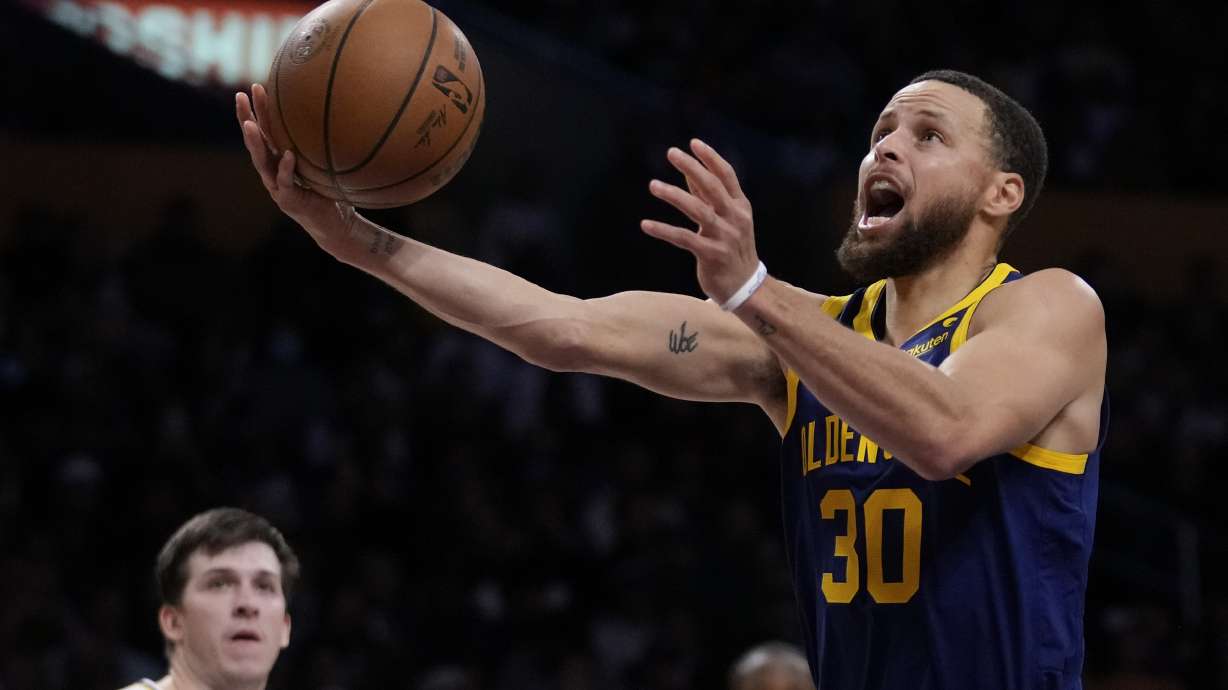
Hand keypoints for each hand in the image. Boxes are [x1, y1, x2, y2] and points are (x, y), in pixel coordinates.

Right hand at [236, 84, 358, 256]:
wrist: (336, 225)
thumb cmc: (331, 192)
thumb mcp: (324, 164)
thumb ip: (321, 145)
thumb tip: (338, 113)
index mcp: (279, 161)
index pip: (265, 132)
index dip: (258, 111)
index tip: (255, 87)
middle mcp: (273, 172)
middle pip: (255, 142)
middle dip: (246, 119)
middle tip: (240, 96)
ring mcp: (278, 187)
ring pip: (262, 162)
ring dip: (255, 143)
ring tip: (249, 125)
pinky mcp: (289, 201)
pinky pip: (286, 183)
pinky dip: (286, 169)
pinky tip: (287, 155)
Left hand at [641, 139, 759, 304]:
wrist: (745, 286)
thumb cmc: (732, 248)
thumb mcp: (728, 219)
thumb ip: (709, 197)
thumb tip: (690, 172)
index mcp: (740, 206)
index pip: (726, 176)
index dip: (710, 158)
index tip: (693, 143)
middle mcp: (735, 218)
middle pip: (713, 187)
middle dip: (692, 168)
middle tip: (672, 153)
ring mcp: (724, 237)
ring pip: (698, 210)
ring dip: (674, 196)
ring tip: (653, 185)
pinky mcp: (711, 255)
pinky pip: (684, 238)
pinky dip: (664, 230)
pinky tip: (646, 224)